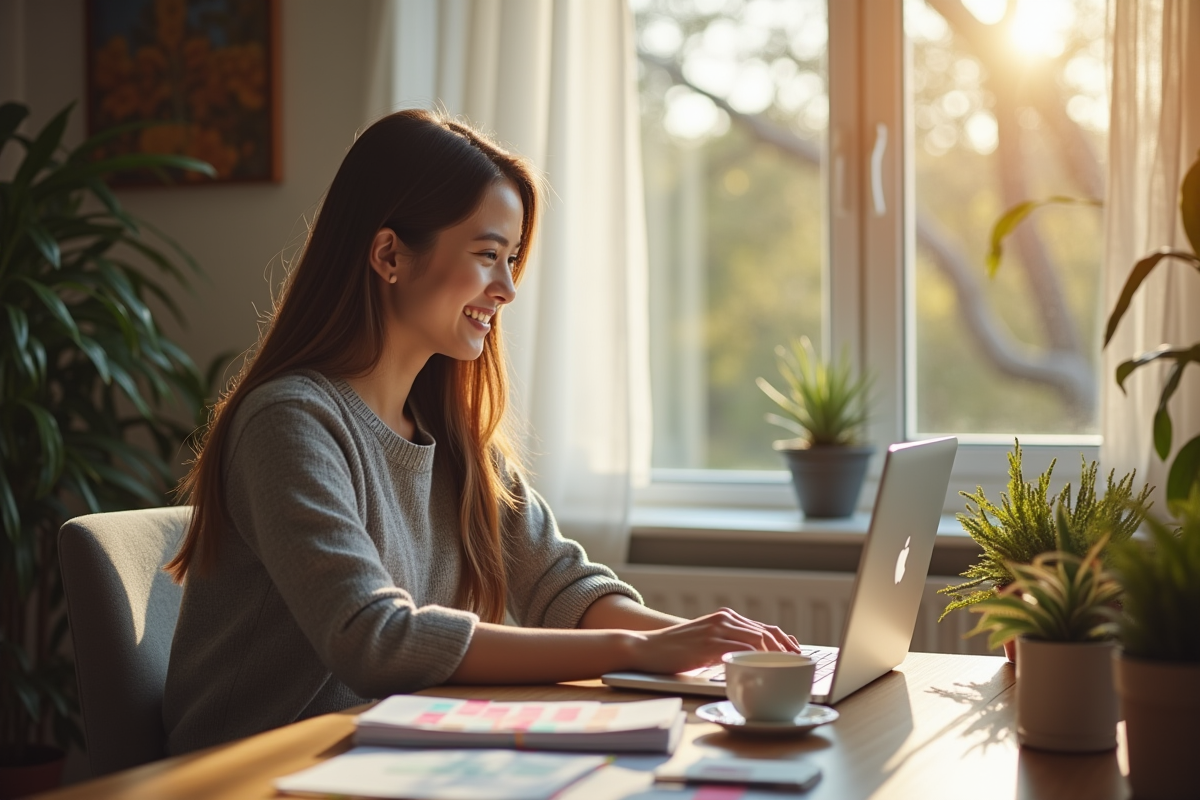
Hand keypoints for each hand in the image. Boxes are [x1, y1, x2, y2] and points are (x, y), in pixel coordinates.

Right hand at [626, 608, 800, 674]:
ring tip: (787, 669)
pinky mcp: (710, 641)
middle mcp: (725, 619)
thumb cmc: (676, 651)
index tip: (798, 655)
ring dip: (777, 654)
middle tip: (800, 665)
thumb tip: (751, 662)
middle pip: (767, 632)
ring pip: (759, 639)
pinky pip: (742, 648)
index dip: (785, 641)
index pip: (764, 628)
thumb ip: (728, 648)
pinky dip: (758, 658)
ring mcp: (718, 628)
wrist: (647, 648)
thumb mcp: (707, 646)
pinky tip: (765, 669)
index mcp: (726, 618)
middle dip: (787, 649)